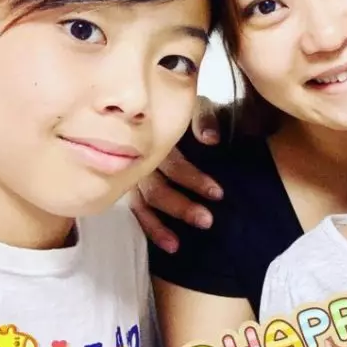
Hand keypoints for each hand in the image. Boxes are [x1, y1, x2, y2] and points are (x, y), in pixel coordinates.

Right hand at [129, 96, 223, 252]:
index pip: (175, 165)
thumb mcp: (192, 105)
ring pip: (143, 204)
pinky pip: (136, 210)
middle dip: (181, 207)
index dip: (195, 180)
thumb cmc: (176, 105)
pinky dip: (150, 227)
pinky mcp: (127, 186)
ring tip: (176, 245)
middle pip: (156, 190)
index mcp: (155, 139)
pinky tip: (167, 244)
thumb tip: (212, 140)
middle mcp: (138, 159)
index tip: (218, 194)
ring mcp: (129, 174)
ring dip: (160, 226)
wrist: (149, 101)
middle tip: (207, 221)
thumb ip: (203, 119)